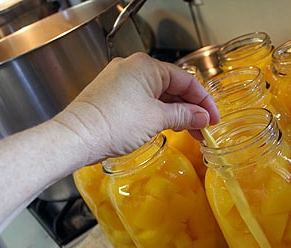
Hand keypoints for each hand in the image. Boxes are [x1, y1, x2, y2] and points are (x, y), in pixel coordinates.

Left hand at [53, 52, 218, 161]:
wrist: (77, 137)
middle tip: (204, 128)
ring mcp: (121, 81)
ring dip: (176, 113)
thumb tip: (202, 117)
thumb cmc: (111, 124)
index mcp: (146, 66)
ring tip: (190, 132)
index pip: (186, 79)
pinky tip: (168, 127)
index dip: (203, 101)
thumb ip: (184, 115)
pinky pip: (144, 101)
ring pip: (158, 95)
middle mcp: (132, 68)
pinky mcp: (113, 96)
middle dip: (191, 109)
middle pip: (172, 87)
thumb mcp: (157, 119)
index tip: (213, 118)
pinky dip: (158, 113)